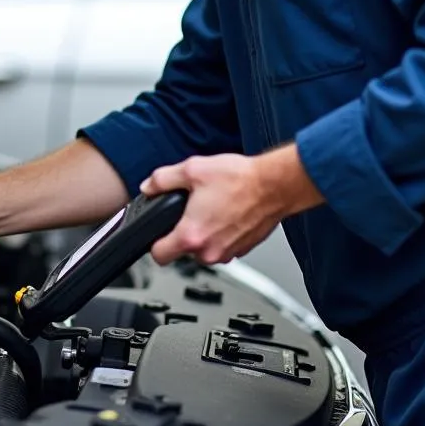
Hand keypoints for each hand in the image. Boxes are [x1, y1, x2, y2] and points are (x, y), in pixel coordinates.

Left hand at [140, 146, 321, 266]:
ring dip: (204, 233)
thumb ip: (163, 179)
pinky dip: (222, 233)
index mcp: (192, 235)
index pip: (159, 256)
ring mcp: (228, 253)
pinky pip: (223, 246)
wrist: (275, 185)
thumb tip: (149, 187)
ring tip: (211, 209)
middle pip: (183, 251)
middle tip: (191, 210)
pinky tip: (227, 213)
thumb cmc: (240, 180)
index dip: (155, 243)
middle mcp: (210, 251)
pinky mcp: (243, 250)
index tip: (158, 233)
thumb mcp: (192, 170)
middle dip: (183, 232)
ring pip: (205, 250)